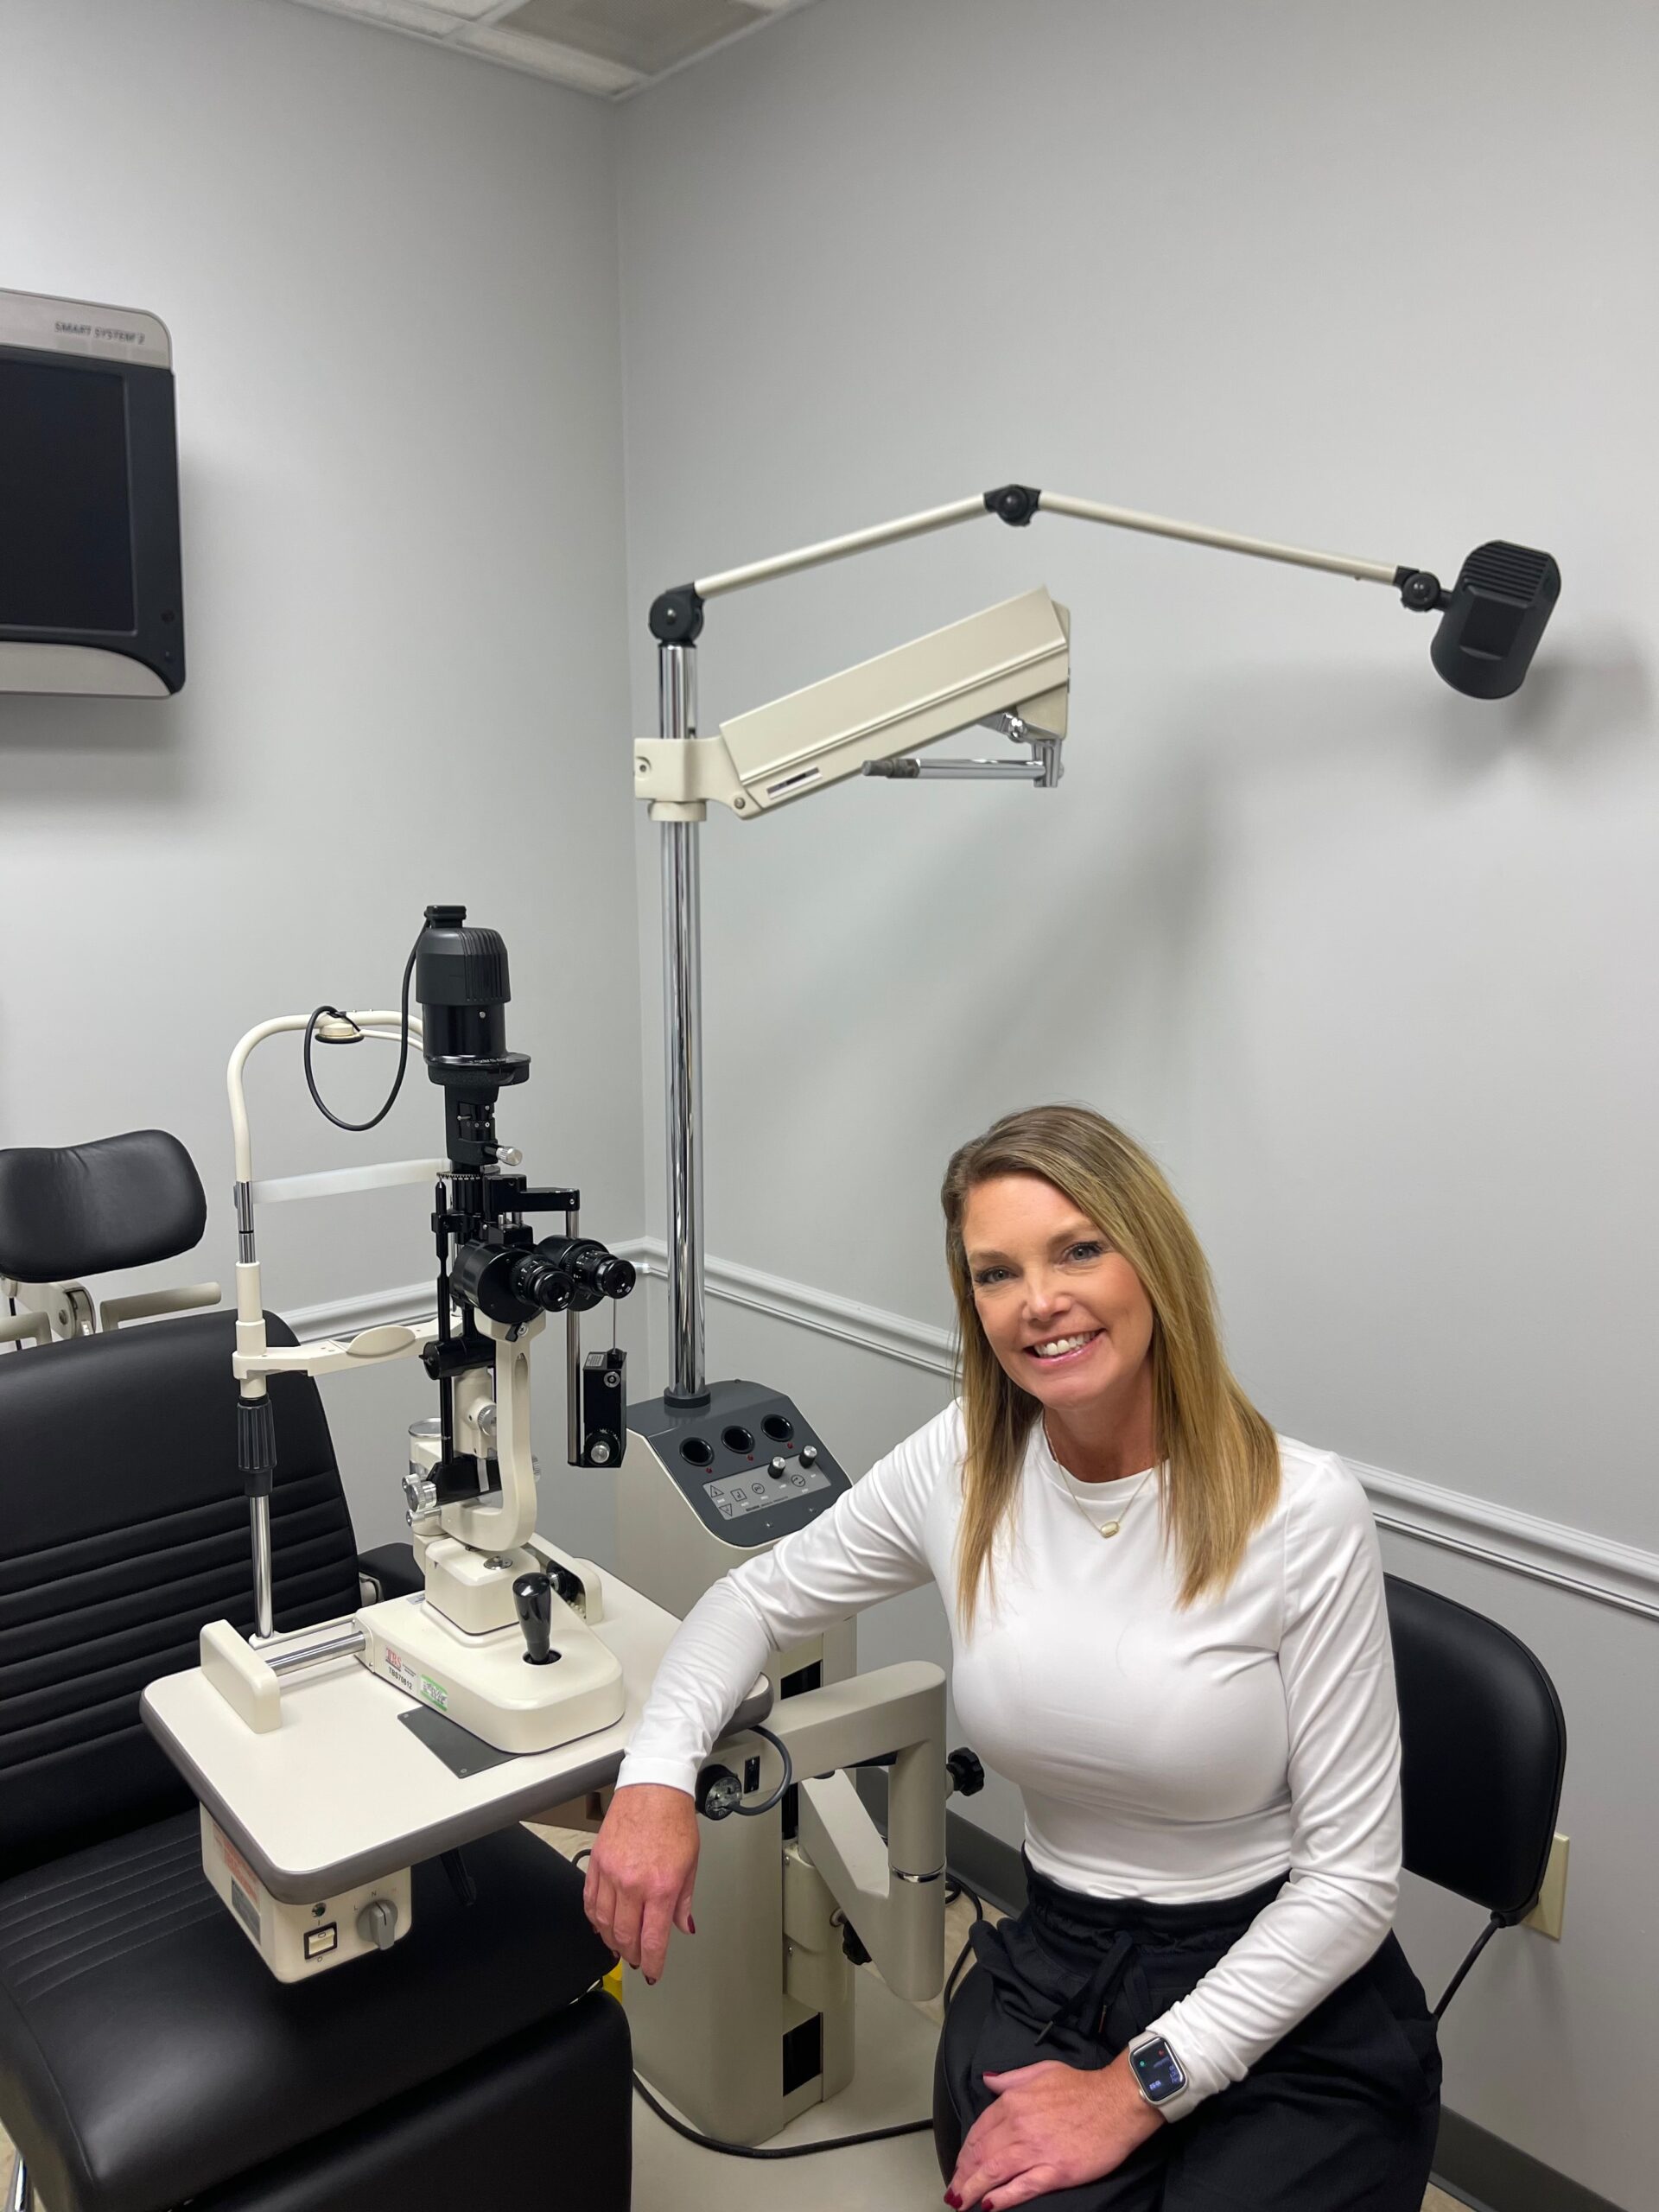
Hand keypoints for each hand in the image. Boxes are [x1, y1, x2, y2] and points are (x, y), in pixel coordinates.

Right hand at [582, 1783, 699, 1982]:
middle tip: (637, 1960)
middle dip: (632, 1955)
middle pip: (625, 1937)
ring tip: (620, 1945)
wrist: (653, 1788)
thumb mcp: (691, 1863)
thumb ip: (684, 1900)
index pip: (652, 1940)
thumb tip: (682, 1926)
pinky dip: (594, 1918)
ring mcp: (611, 1874)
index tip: (652, 1972)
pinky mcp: (597, 1862)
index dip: (652, 1963)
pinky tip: (601, 1924)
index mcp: (661, 1886)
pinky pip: (589, 1901)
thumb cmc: (674, 1820)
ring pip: (603, 1923)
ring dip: (612, 1940)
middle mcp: (633, 1884)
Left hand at [945, 2053, 1162, 2209]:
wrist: (1117, 2101)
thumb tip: (989, 2081)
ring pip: (994, 2173)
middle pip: (981, 2154)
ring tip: (961, 2202)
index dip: (965, 2152)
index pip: (979, 2131)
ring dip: (972, 2190)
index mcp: (1014, 2101)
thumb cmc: (1082, 2086)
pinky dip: (1003, 2198)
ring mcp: (1036, 2150)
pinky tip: (989, 2205)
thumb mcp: (1042, 2071)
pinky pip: (1022, 2187)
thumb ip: (1011, 2078)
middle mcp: (1019, 2126)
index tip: (959, 2165)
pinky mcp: (1055, 2171)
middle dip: (962, 2176)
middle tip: (953, 2192)